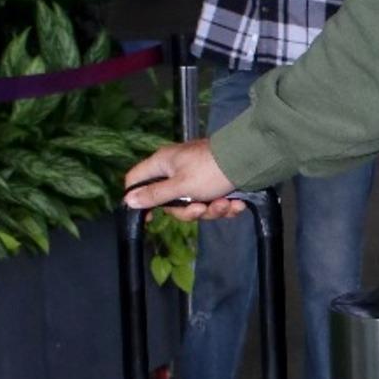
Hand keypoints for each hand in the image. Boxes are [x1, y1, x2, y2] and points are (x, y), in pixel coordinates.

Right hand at [124, 139, 243, 219]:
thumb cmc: (211, 170)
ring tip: (225, 204)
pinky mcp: (213, 184)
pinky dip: (223, 206)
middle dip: (189, 211)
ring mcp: (195, 177)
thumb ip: (154, 195)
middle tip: (201, 208)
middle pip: (170, 202)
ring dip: (211, 210)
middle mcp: (176, 170)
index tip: (149, 217)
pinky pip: (210, 203)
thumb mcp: (181, 187)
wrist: (250, 161)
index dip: (137, 199)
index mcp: (162, 164)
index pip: (136, 180)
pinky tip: (236, 204)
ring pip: (193, 205)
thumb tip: (128, 201)